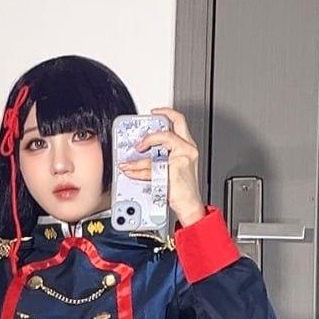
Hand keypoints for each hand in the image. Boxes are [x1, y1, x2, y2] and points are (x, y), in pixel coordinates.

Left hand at [117, 107, 206, 225]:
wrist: (189, 206)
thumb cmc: (181, 189)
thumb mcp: (171, 168)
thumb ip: (158, 158)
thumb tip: (137, 156)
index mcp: (188, 146)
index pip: (179, 121)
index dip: (167, 112)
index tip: (154, 112)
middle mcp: (187, 150)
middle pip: (167, 132)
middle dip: (149, 137)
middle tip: (139, 145)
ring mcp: (182, 159)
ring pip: (155, 153)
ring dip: (138, 160)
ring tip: (128, 164)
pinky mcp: (175, 170)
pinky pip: (153, 168)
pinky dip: (139, 171)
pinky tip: (133, 173)